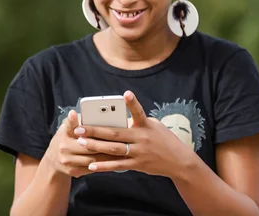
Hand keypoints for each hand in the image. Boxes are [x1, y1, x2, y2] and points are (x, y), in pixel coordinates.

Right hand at [44, 109, 119, 177]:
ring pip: (92, 158)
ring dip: (108, 156)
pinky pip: (92, 168)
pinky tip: (114, 160)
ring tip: (122, 151)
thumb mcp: (69, 128)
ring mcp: (68, 161)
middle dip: (105, 143)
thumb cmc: (67, 139)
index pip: (68, 125)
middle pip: (88, 144)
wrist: (54, 160)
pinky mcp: (74, 171)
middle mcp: (64, 147)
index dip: (71, 120)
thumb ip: (78, 122)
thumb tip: (91, 114)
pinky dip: (104, 164)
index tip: (73, 113)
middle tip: (121, 140)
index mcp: (64, 133)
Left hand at [74, 91, 192, 177]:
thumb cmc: (164, 139)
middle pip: (115, 133)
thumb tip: (118, 118)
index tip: (126, 93)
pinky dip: (104, 165)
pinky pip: (118, 165)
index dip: (133, 103)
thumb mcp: (154, 126)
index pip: (139, 112)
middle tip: (79, 128)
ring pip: (114, 150)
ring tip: (80, 143)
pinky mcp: (137, 165)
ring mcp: (139, 152)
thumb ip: (137, 121)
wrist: (179, 161)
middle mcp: (142, 138)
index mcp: (146, 125)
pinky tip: (92, 164)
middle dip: (95, 130)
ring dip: (96, 146)